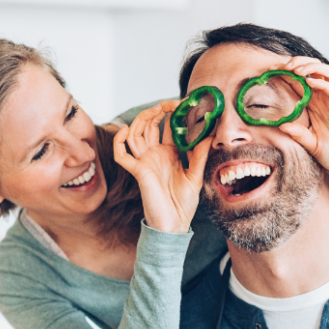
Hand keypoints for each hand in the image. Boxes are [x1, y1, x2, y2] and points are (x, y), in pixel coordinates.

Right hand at [114, 102, 209, 233]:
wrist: (174, 225)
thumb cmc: (184, 204)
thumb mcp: (196, 175)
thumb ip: (200, 154)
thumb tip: (210, 133)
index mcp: (169, 154)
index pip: (168, 127)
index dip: (174, 113)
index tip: (185, 104)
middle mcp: (155, 155)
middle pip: (149, 125)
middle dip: (157, 111)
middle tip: (170, 103)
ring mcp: (145, 162)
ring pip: (135, 134)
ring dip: (142, 119)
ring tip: (155, 109)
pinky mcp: (138, 171)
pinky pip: (121, 155)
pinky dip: (119, 141)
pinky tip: (126, 129)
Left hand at [276, 57, 328, 175]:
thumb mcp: (311, 144)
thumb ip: (298, 134)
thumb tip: (281, 125)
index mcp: (315, 104)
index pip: (300, 81)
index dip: (286, 73)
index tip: (270, 70)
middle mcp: (326, 98)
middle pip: (314, 69)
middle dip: (298, 63)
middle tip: (282, 66)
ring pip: (327, 72)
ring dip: (311, 67)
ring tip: (295, 70)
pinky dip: (322, 82)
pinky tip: (309, 81)